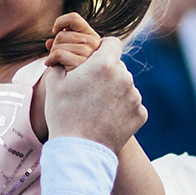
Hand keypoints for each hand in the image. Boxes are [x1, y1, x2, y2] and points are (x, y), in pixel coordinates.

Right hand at [44, 37, 146, 152]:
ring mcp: (135, 97)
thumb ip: (64, 60)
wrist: (79, 151)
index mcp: (104, 64)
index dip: (102, 49)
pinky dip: (122, 110)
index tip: (95, 59)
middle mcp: (125, 77)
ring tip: (97, 109)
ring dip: (115, 92)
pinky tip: (106, 120)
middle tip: (90, 90)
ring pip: (126, 86)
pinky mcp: (140, 115)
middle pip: (118, 67)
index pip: (112, 43)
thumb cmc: (63, 115)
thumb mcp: (55, 82)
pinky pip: (132, 105)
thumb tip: (65, 53)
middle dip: (107, 74)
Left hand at [45, 11, 100, 71]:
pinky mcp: (80, 64)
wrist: (85, 93)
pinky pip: (58, 54)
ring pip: (58, 45)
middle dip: (54, 45)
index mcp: (92, 36)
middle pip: (62, 34)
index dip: (60, 22)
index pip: (74, 18)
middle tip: (56, 56)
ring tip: (56, 63)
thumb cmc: (77, 73)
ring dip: (52, 54)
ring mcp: (88, 53)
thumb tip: (48, 42)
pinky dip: (50, 59)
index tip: (55, 31)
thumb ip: (61, 45)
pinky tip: (50, 64)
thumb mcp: (70, 55)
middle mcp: (93, 43)